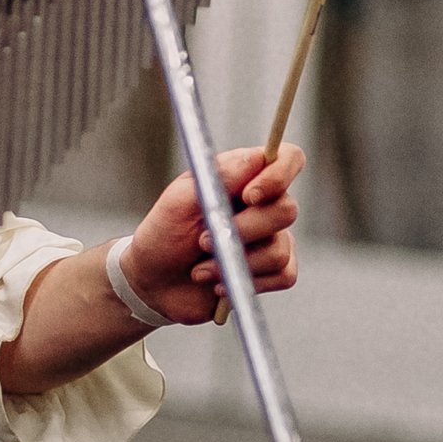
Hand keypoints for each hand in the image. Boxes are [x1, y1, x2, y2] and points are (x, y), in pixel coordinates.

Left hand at [118, 147, 302, 325]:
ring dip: (235, 262)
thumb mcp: (180, 200)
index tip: (248, 196)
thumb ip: (220, 177)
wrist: (154, 281)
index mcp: (244, 176)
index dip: (279, 175)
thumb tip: (259, 157)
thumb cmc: (164, 232)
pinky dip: (249, 282)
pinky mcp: (271, 271)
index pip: (288, 159)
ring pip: (280, 249)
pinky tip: (219, 284)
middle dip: (244, 230)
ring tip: (201, 268)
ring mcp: (270, 238)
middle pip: (287, 210)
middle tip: (202, 241)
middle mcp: (263, 204)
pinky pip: (284, 275)